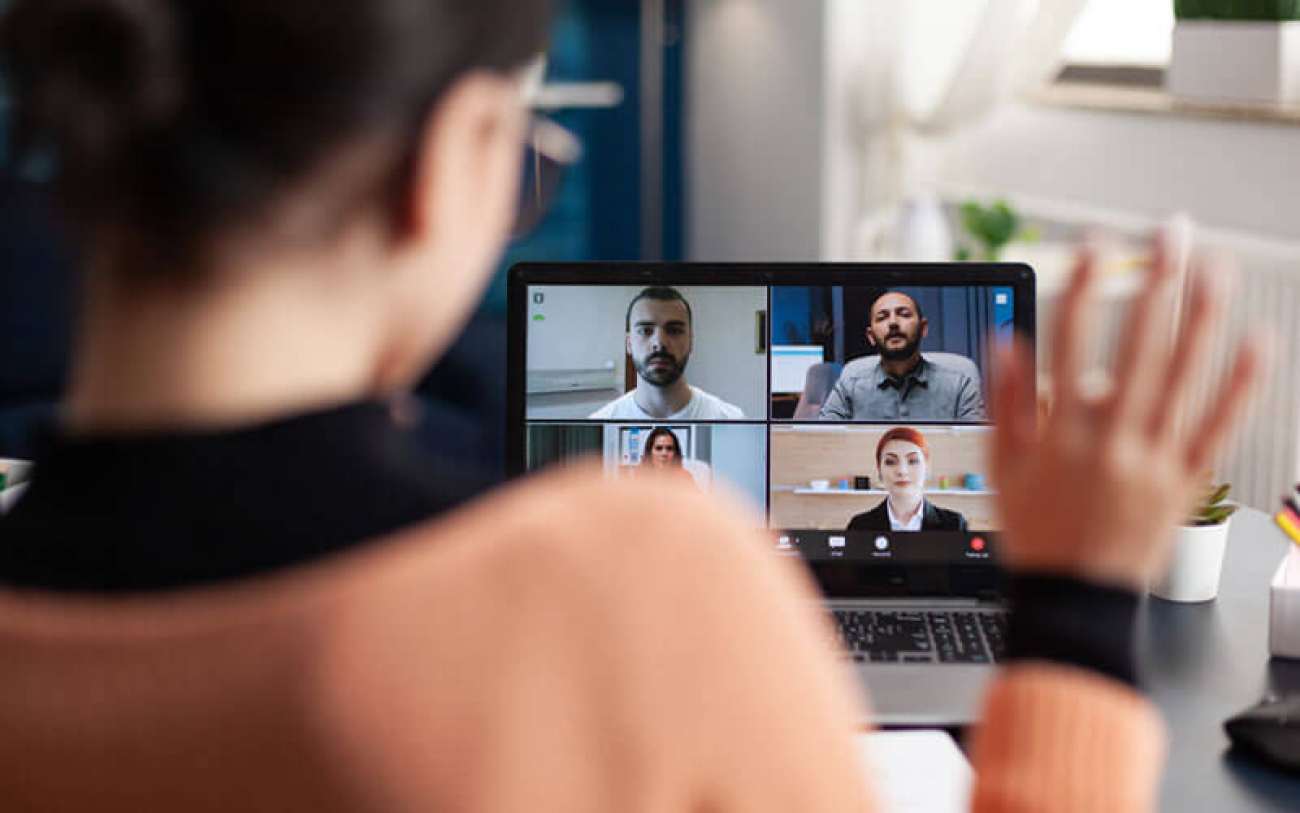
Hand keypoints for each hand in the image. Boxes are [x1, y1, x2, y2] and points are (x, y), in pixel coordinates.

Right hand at [989, 223, 1270, 589]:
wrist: (1077, 599)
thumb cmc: (1038, 534)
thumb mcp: (1003, 469)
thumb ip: (1007, 404)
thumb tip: (1010, 344)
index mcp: (1061, 434)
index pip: (1071, 344)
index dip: (1083, 289)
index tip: (1096, 247)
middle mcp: (1111, 441)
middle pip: (1138, 348)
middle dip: (1155, 284)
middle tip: (1169, 236)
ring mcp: (1154, 460)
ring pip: (1184, 377)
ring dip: (1202, 317)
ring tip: (1215, 268)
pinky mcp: (1187, 480)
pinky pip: (1219, 425)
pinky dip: (1241, 383)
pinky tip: (1256, 342)